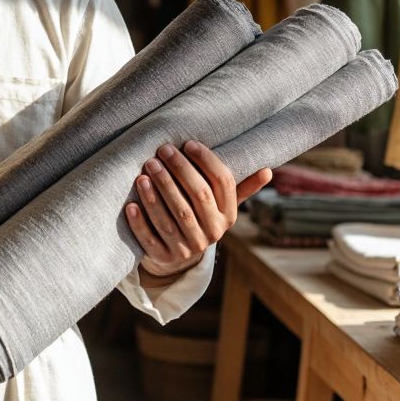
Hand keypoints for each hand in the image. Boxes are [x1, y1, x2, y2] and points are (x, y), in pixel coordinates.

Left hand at [124, 141, 271, 282]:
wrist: (178, 256)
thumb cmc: (199, 216)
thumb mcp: (221, 205)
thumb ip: (240, 187)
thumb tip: (268, 170)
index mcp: (228, 215)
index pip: (223, 183)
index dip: (206, 161)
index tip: (188, 143)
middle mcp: (212, 232)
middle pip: (197, 197)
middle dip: (178, 172)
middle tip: (161, 152)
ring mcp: (188, 247)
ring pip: (172, 218)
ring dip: (156, 194)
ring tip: (144, 172)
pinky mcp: (165, 257)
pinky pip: (151, 240)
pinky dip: (140, 223)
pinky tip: (131, 205)